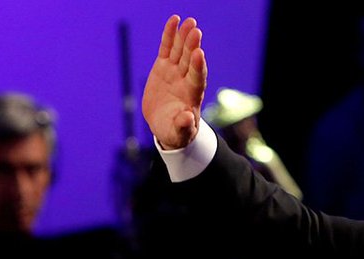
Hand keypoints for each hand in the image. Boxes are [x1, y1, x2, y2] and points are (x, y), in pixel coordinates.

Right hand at [142, 15, 206, 149]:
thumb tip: (188, 118)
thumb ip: (183, 125)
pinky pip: (167, 48)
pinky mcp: (164, 67)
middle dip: (192, 46)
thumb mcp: (178, 133)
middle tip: (195, 30)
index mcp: (192, 95)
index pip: (197, 78)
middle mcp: (186, 80)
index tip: (199, 53)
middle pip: (190, 60)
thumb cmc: (176, 132)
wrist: (166, 125)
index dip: (198, 67)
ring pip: (181, 51)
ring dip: (184, 36)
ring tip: (187, 21)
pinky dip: (170, 35)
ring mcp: (176, 71)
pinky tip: (174, 20)